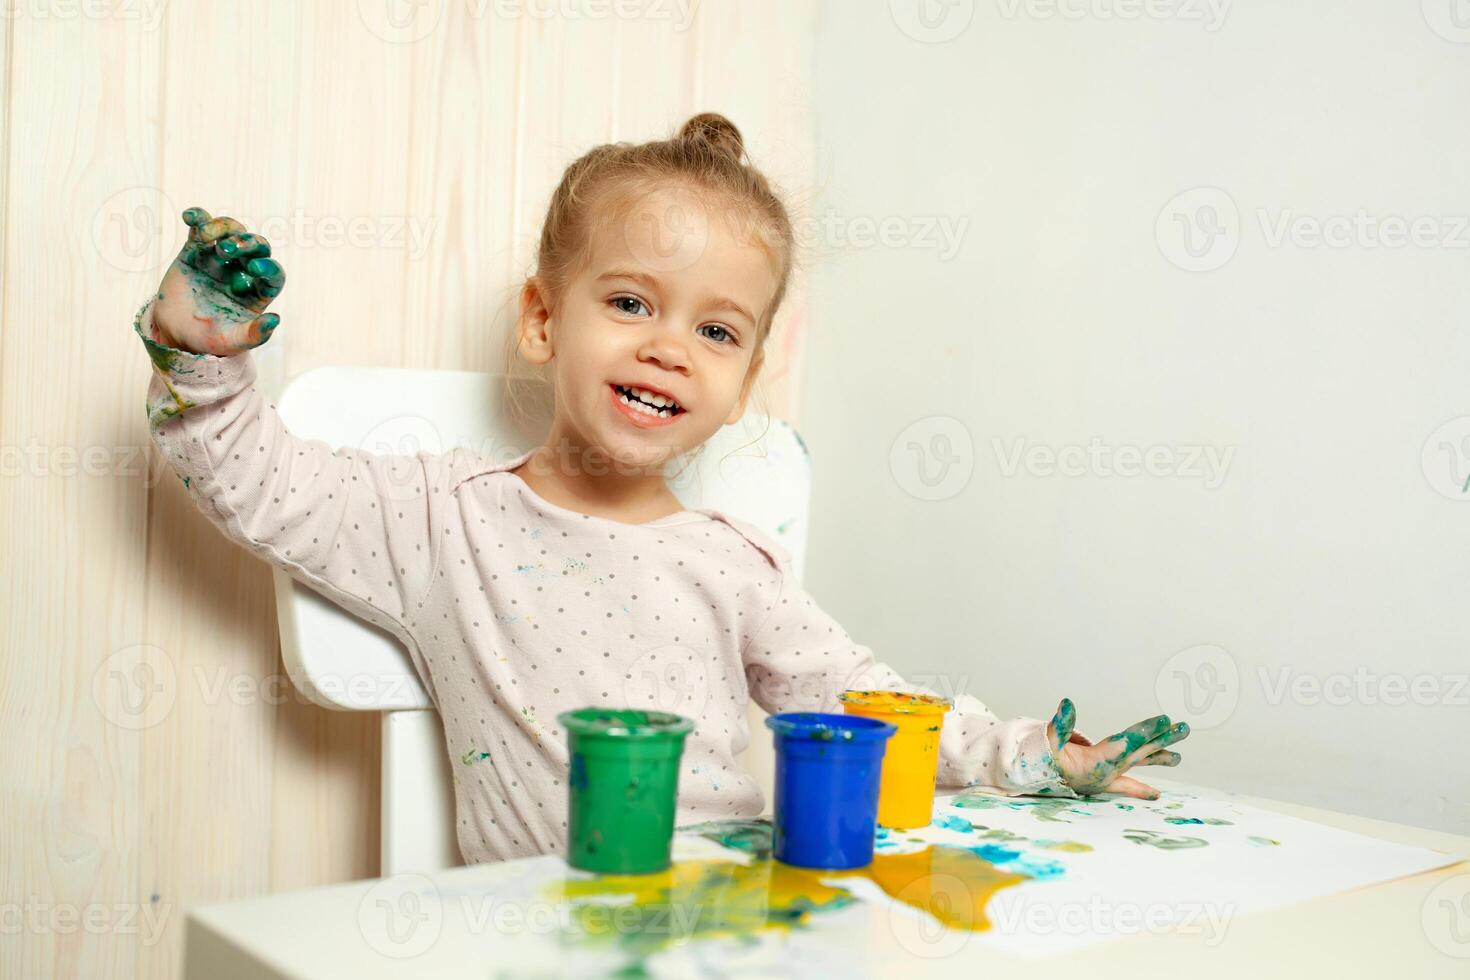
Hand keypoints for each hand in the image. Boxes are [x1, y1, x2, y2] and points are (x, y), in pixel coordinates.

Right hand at [149, 207, 285, 354]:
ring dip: (223, 228)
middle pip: (256, 246)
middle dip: (247, 243)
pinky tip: (191, 216)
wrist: (175, 333)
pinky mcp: (196, 250)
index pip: (273, 273)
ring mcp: (220, 258)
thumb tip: (275, 319)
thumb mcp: (232, 342)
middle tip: (229, 249)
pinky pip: (200, 228)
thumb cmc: (209, 339)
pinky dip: (198, 218)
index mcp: (258, 291)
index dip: (268, 267)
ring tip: (206, 236)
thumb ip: (254, 334)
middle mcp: (243, 270)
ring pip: (231, 231)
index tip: (256, 267)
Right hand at [1044, 698, 1189, 799]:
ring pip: (1137, 765)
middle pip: (1140, 753)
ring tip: (1178, 757)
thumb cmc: (1042, 761)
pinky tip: (1156, 795)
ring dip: (1158, 757)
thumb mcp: (1048, 741)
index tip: (1165, 720)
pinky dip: (1141, 789)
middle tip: (1184, 728)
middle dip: (1162, 739)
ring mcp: (1108, 778)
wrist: (1037, 783)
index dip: (1145, 731)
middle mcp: (1107, 772)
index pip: (1126, 743)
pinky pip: (1128, 784)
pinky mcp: (1105, 782)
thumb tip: (1067, 703)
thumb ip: (1059, 724)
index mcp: (1096, 762)